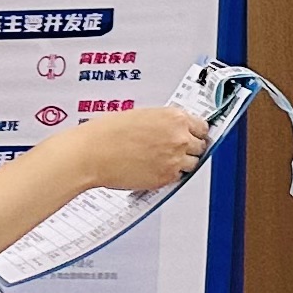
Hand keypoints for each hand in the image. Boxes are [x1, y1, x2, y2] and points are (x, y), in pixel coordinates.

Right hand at [46, 103, 212, 196]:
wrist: (90, 154)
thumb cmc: (105, 133)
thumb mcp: (140, 115)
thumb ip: (162, 121)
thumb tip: (171, 127)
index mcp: (174, 117)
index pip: (202, 126)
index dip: (195, 131)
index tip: (192, 135)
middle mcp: (179, 137)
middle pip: (200, 146)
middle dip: (190, 147)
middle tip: (177, 149)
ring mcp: (175, 159)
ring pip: (192, 163)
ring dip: (183, 162)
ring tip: (164, 160)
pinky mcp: (166, 177)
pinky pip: (178, 177)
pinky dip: (170, 174)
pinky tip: (155, 168)